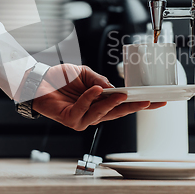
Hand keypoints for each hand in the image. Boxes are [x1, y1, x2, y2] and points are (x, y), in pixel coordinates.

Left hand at [32, 64, 165, 130]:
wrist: (38, 80)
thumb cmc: (60, 78)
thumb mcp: (85, 74)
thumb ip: (99, 80)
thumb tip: (113, 88)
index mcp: (99, 104)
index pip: (123, 106)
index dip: (139, 104)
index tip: (156, 100)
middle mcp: (92, 114)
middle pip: (118, 113)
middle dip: (134, 107)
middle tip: (148, 102)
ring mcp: (82, 119)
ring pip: (102, 113)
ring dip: (113, 103)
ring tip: (122, 95)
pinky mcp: (70, 119)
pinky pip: (84, 109)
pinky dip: (90, 98)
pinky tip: (96, 90)